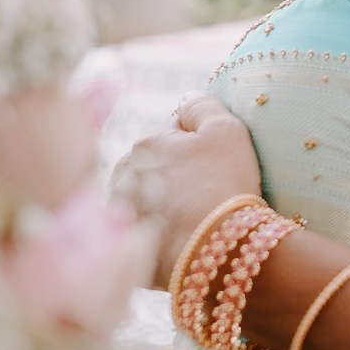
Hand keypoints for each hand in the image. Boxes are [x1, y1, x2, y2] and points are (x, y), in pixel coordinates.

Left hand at [116, 96, 263, 288]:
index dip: (200, 146)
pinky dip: (161, 233)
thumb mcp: (226, 129)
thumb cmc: (225, 184)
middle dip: (176, 174)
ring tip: (194, 218)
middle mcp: (123, 176)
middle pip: (156, 167)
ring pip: (147, 198)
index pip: (174, 134)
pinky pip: (146, 232)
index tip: (218, 165)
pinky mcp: (127, 249)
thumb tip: (186, 99)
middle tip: (207, 193)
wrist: (218, 250)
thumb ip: (202, 105)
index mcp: (145, 144)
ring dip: (164, 203)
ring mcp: (122, 215)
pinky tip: (182, 238)